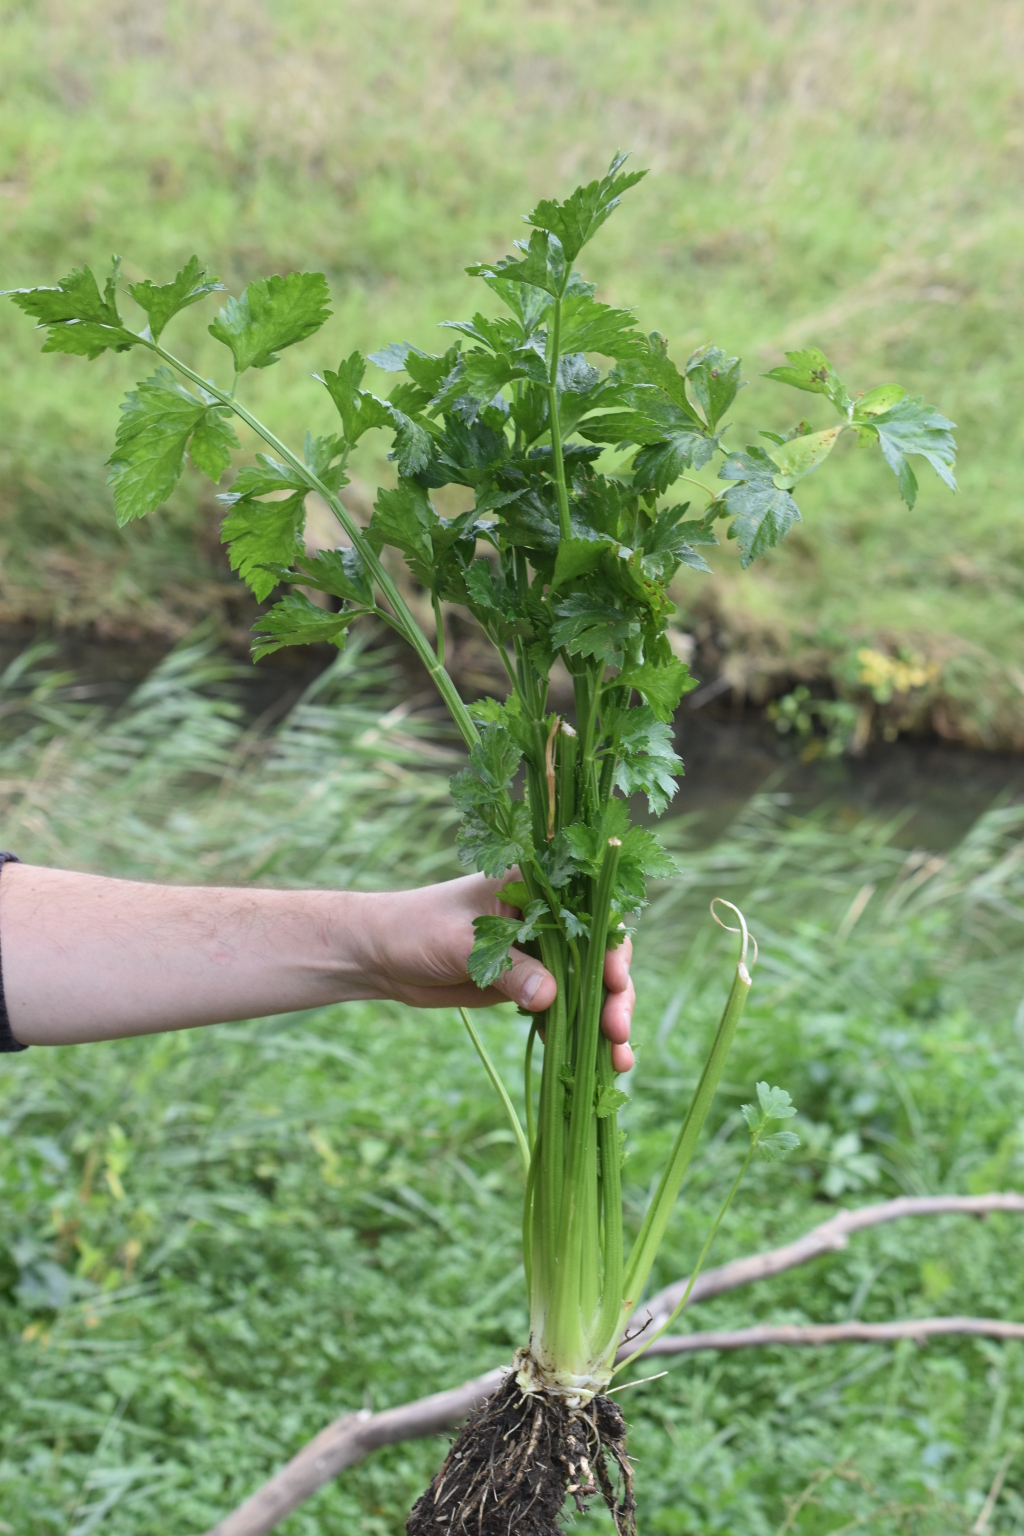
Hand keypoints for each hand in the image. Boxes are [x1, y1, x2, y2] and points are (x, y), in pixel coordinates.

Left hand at [360, 873, 634, 1071]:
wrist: (380, 955)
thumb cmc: (416, 928)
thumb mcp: (463, 944)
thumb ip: (509, 967)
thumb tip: (551, 998)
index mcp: (537, 887)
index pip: (591, 912)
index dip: (612, 946)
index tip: (614, 979)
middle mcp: (549, 917)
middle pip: (601, 954)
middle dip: (615, 994)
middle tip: (616, 1031)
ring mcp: (542, 953)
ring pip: (589, 987)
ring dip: (606, 1022)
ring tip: (618, 1061)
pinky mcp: (529, 985)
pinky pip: (565, 1011)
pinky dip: (581, 1036)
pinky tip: (600, 1066)